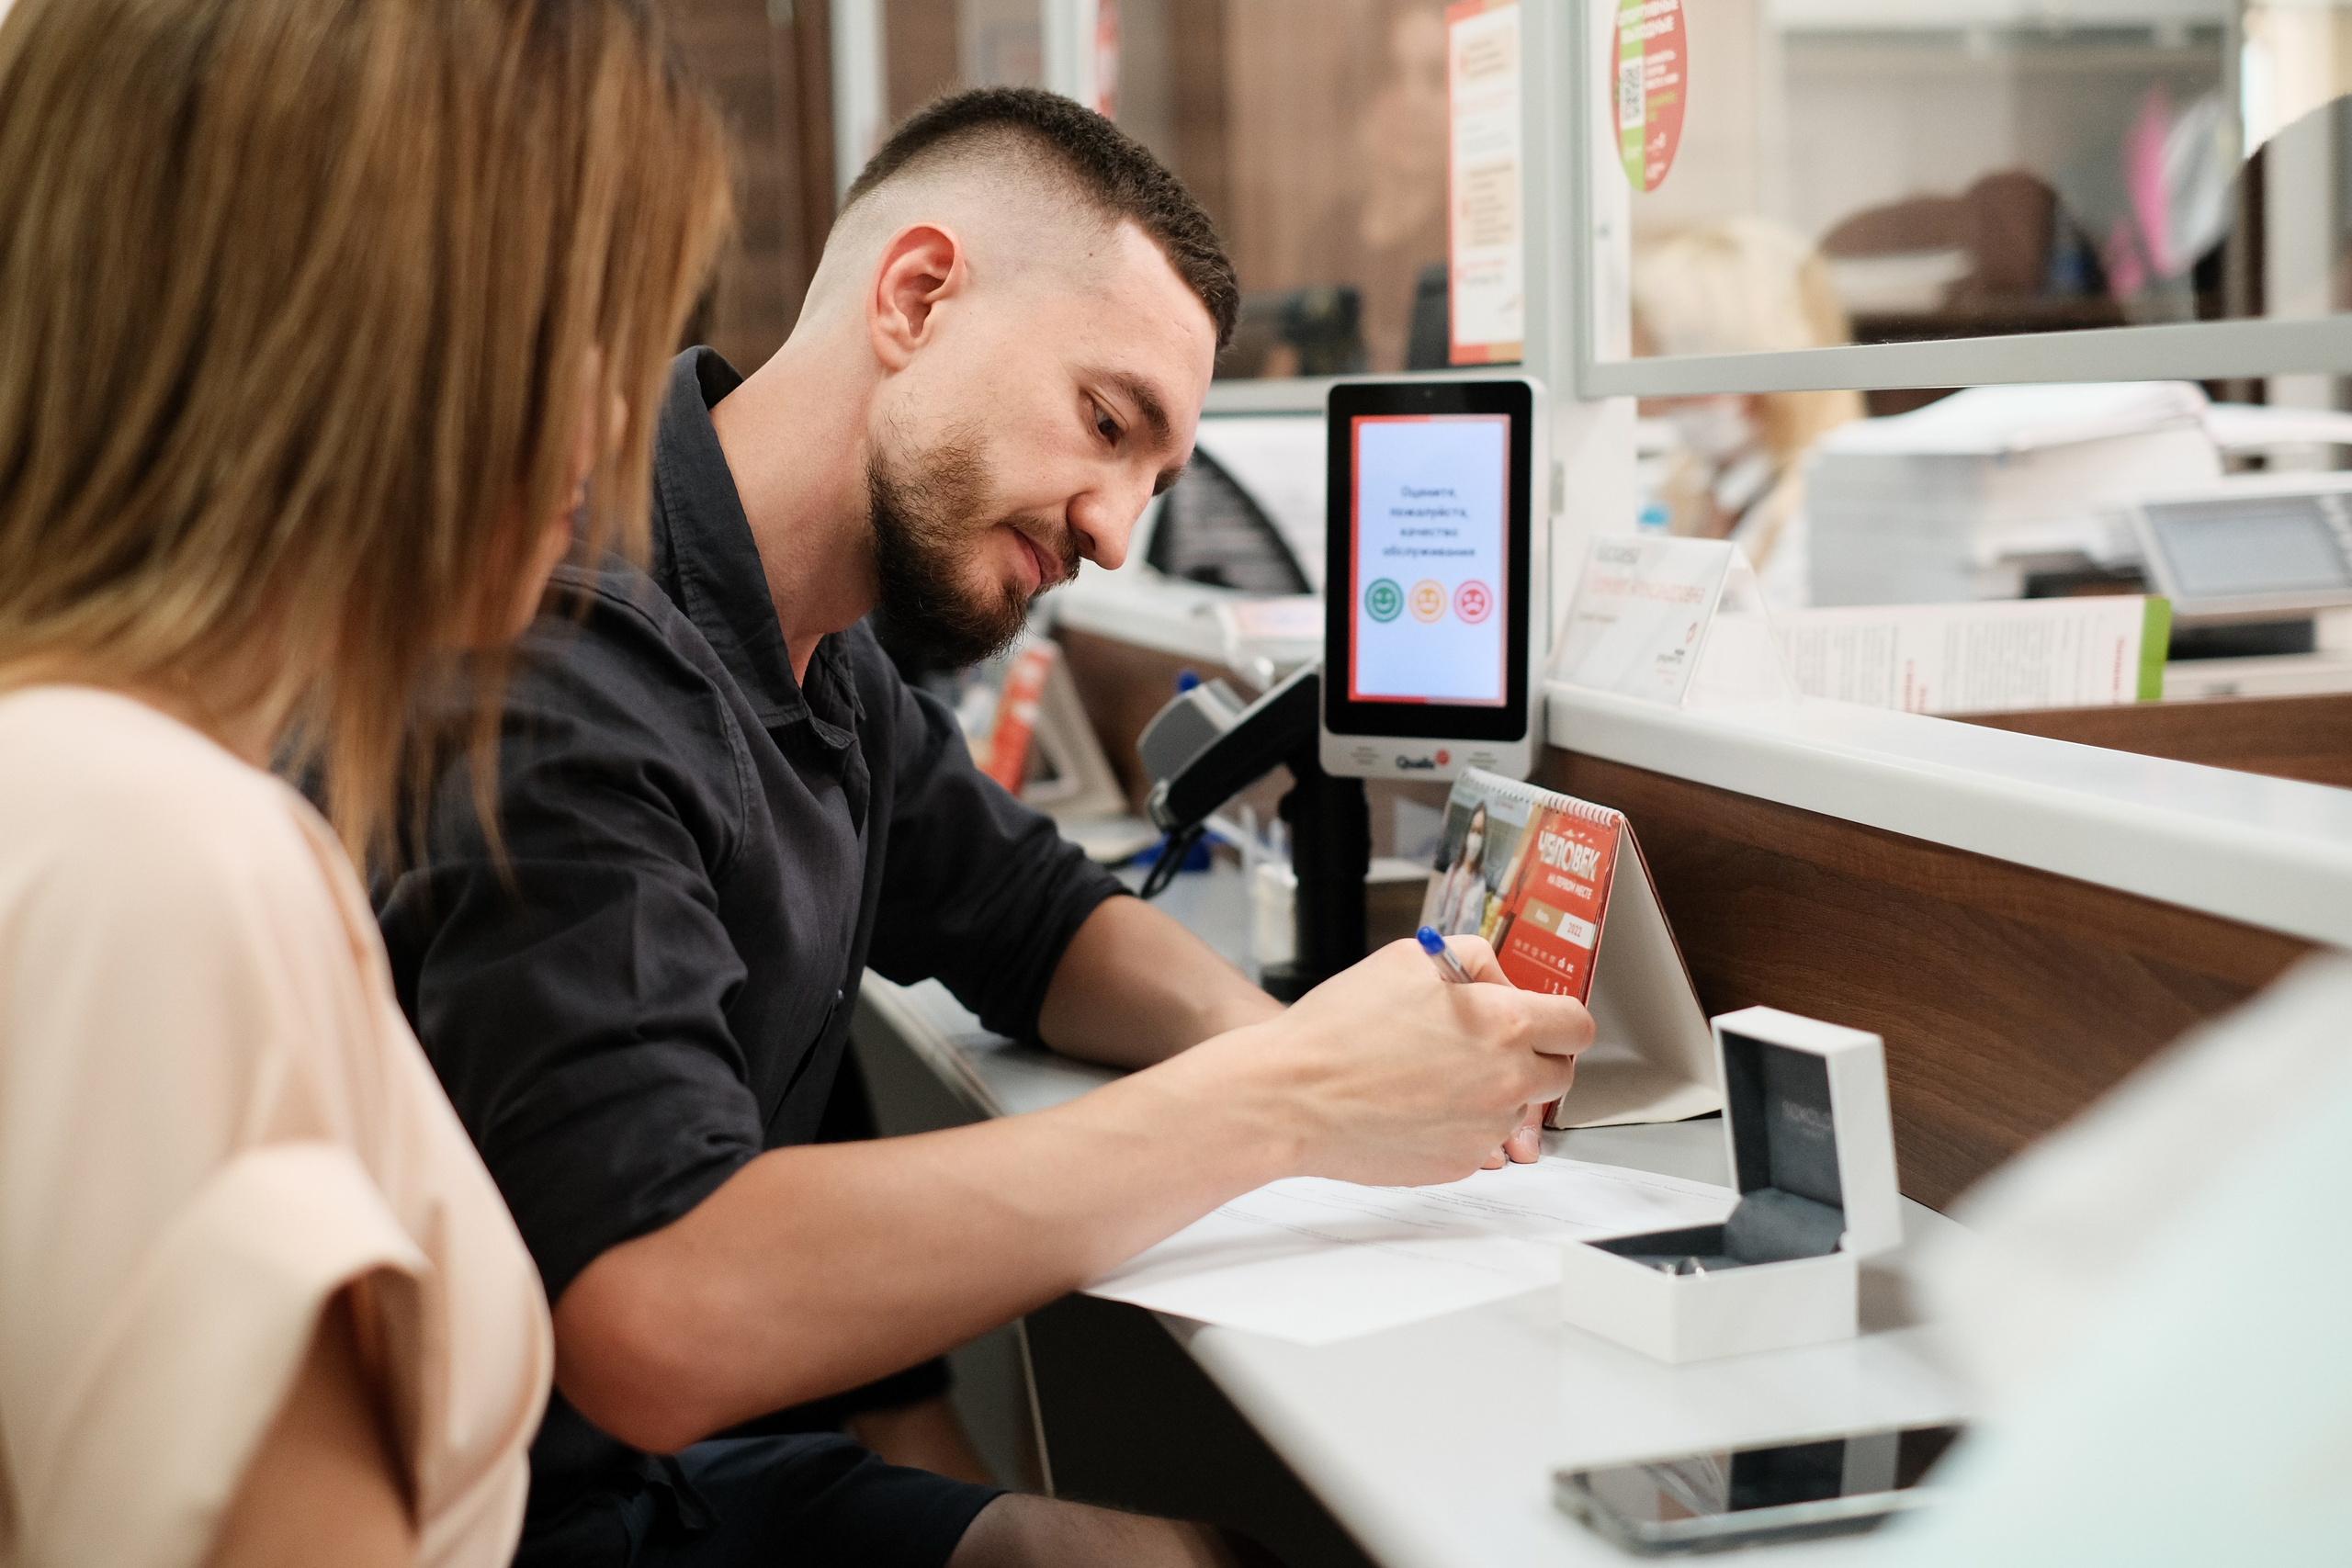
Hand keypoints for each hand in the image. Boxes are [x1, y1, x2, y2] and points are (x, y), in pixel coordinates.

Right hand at [1215, 936, 1590, 1187]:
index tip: (1541, 1019)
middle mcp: (1508, 1082)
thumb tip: (1502, 982)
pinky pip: (1483, 1142)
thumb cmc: (1341, 1027)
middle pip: (1560, 1074)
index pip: (1577, 1026)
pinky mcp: (1460, 1164)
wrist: (1291, 1096)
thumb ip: (1474, 959)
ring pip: (1520, 1111)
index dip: (1559, 1018)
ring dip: (1496, 1092)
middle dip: (1533, 1056)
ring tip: (1437, 1075)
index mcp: (1505, 1025)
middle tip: (1484, 1045)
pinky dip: (1463, 1124)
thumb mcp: (1411, 957)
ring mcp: (1486, 1130)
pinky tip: (1419, 1105)